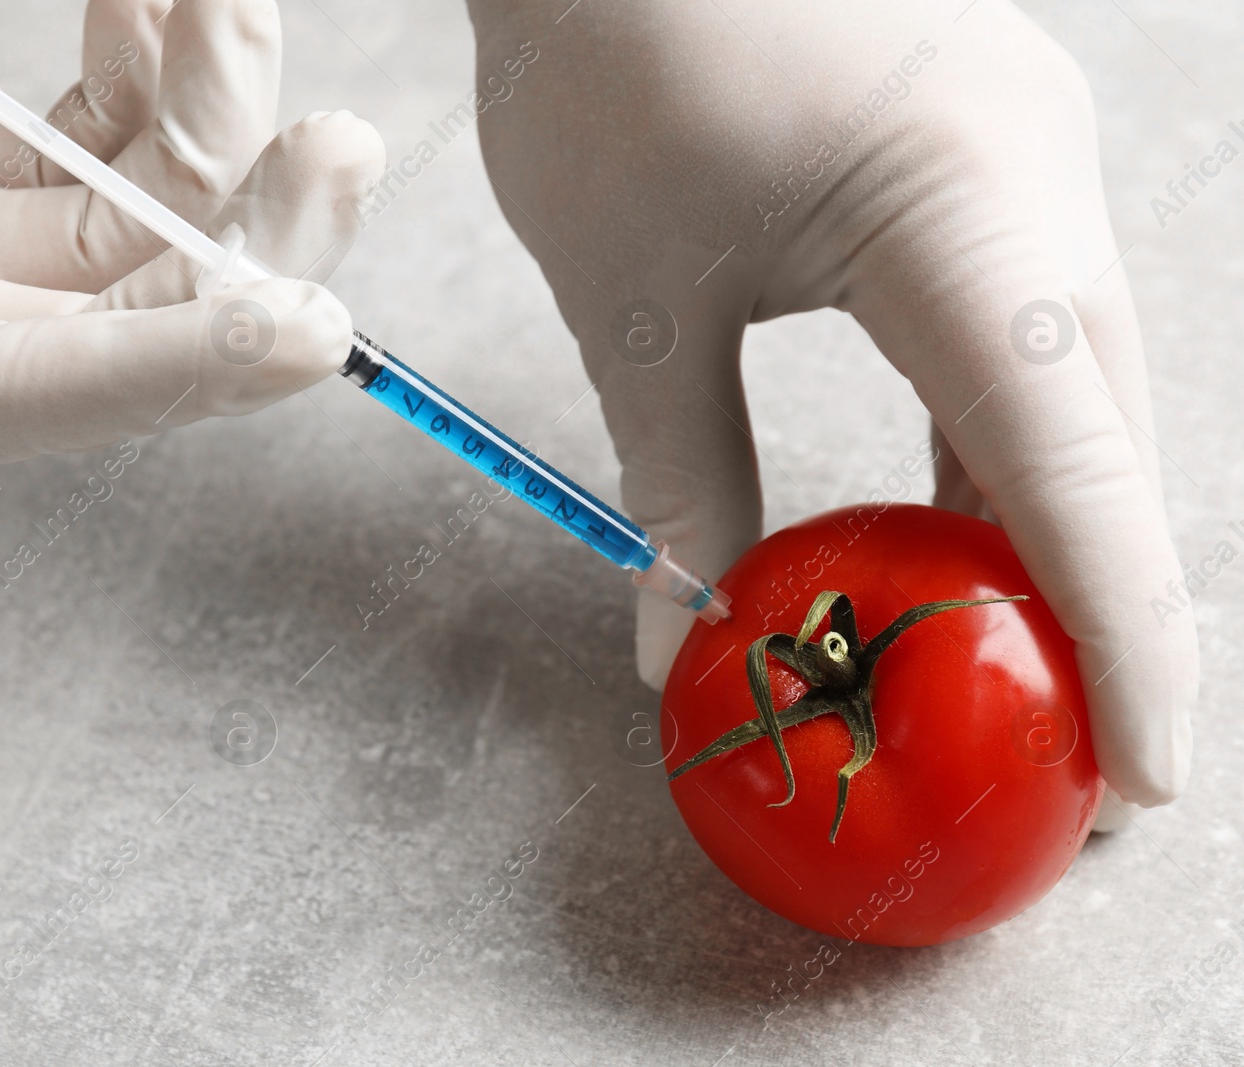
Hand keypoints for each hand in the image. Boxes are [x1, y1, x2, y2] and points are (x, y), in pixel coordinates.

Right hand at [0, 0, 382, 462]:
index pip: (42, 397)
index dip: (179, 371)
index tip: (305, 327)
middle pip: (138, 322)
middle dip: (253, 236)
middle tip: (339, 145)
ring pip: (141, 225)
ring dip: (211, 123)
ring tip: (224, 0)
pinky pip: (101, 155)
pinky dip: (147, 86)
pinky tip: (156, 6)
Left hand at [468, 0, 1194, 814]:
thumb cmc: (604, 57)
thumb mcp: (634, 298)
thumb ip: (679, 479)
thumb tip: (686, 635)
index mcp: (961, 205)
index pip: (1070, 463)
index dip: (1125, 636)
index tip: (1147, 772)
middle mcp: (1040, 176)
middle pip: (1106, 437)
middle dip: (1101, 607)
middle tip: (1072, 750)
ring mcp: (1033, 154)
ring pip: (1078, 390)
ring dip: (1052, 530)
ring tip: (1011, 667)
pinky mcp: (993, 153)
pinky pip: (1029, 333)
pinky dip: (1001, 449)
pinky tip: (955, 535)